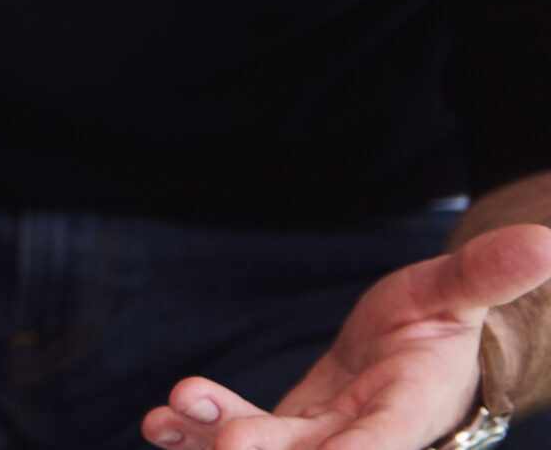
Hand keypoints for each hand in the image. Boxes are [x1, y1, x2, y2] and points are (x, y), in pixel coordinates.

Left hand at [143, 224, 550, 449]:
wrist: (412, 345)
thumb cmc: (441, 319)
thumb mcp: (458, 290)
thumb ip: (489, 273)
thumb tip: (546, 240)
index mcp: (412, 407)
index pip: (384, 439)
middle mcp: (363, 434)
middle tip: (227, 440)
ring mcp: (318, 437)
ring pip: (270, 445)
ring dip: (215, 435)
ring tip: (168, 415)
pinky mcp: (285, 428)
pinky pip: (237, 431)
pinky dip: (195, 429)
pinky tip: (157, 421)